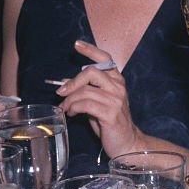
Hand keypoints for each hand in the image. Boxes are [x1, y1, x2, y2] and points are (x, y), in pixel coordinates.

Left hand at [54, 41, 140, 156]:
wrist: (127, 143)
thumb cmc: (111, 123)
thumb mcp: (97, 102)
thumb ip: (85, 90)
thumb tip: (65, 81)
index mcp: (117, 81)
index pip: (105, 59)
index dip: (90, 50)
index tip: (77, 44)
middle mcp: (118, 87)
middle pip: (91, 72)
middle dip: (72, 82)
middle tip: (61, 93)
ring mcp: (116, 100)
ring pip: (85, 91)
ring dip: (69, 100)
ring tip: (66, 108)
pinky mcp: (110, 114)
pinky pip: (86, 104)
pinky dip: (74, 108)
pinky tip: (72, 113)